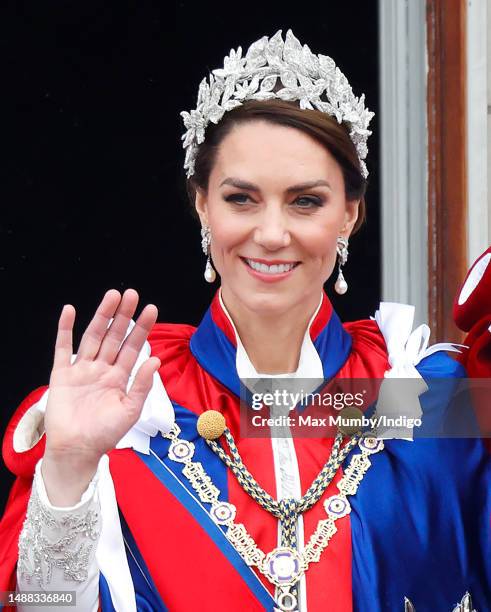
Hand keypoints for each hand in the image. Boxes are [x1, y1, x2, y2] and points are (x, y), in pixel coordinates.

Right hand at [41, 289, 159, 503]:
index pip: (133, 347)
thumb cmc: (105, 434)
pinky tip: (70, 311)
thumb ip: (142, 385)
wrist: (77, 451)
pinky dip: (65, 329)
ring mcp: (82, 370)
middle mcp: (102, 369)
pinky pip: (63, 348)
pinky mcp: (62, 375)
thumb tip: (155, 359)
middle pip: (114, 336)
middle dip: (123, 316)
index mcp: (120, 377)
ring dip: (102, 316)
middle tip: (131, 294)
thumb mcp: (130, 410)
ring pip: (93, 336)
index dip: (142, 328)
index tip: (151, 309)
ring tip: (112, 296)